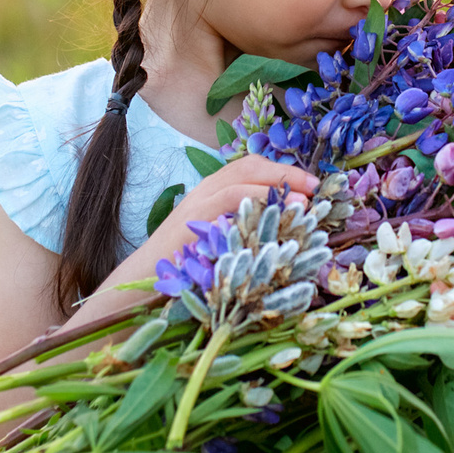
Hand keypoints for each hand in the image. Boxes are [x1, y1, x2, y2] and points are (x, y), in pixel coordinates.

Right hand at [91, 153, 320, 306]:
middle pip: (247, 165)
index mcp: (212, 193)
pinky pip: (223, 204)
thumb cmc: (184, 271)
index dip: (283, 172)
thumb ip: (245, 232)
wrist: (139, 287)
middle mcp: (202, 193)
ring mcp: (194, 206)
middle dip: (284, 173)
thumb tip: (287, 232)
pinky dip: (251, 204)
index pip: (251, 168)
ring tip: (301, 203)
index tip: (311, 186)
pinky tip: (273, 216)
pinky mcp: (189, 224)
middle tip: (314, 188)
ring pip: (237, 180)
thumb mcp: (220, 245)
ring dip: (274, 187)